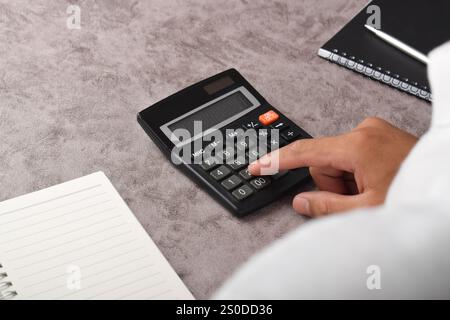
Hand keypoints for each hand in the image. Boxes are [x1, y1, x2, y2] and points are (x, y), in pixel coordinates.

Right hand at [249, 117, 417, 216]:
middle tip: (355, 197)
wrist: (445, 184)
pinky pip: (351, 153)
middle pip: (322, 160)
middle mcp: (363, 131)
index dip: (276, 161)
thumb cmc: (415, 192)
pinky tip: (374, 180)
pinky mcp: (377, 134)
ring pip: (336, 158)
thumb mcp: (367, 210)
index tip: (257, 165)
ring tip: (370, 189)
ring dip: (345, 179)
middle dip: (332, 183)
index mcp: (358, 146)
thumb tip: (300, 201)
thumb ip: (326, 207)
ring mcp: (372, 130)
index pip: (304, 152)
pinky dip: (355, 170)